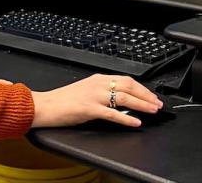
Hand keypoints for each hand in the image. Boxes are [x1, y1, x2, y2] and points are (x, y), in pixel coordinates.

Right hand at [30, 74, 161, 127]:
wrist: (44, 106)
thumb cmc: (62, 101)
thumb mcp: (84, 91)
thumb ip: (101, 92)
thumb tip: (119, 100)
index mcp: (97, 79)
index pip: (126, 80)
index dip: (142, 88)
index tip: (151, 95)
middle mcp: (97, 84)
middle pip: (129, 86)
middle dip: (146, 95)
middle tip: (157, 104)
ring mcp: (93, 96)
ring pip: (124, 97)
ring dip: (141, 104)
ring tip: (152, 111)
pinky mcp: (89, 109)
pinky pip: (112, 113)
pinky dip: (126, 118)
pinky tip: (135, 122)